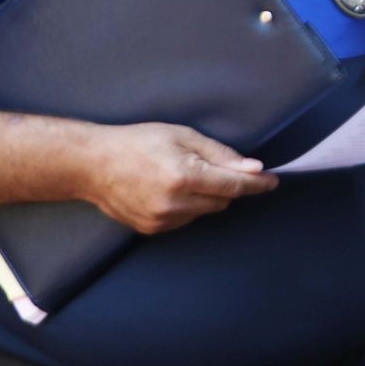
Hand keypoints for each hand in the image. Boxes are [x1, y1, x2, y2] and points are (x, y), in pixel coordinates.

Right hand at [80, 122, 278, 233]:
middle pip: (223, 201)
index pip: (234, 186)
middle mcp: (175, 203)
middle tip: (210, 168)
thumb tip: (252, 169)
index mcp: (185, 177)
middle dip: (226, 186)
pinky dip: (187, 207)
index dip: (257, 184)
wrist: (92, 164)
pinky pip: (185, 220)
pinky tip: (168, 190)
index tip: (272, 181)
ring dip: (205, 197)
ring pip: (205, 212)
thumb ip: (220, 154)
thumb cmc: (137, 142)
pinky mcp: (153, 229)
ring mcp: (162, 220)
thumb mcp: (182, 136)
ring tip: (180, 176)